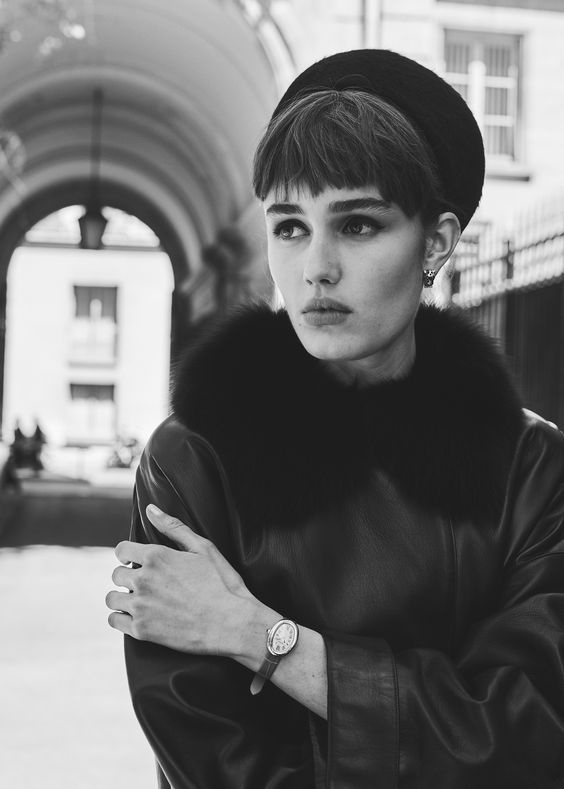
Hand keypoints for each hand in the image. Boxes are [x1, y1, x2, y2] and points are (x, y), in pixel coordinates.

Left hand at [106, 504, 256, 656]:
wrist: (232, 623)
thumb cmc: (222, 583)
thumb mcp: (203, 548)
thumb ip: (173, 527)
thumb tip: (150, 509)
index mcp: (156, 556)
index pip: (121, 550)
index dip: (128, 554)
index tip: (135, 561)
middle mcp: (143, 579)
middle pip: (116, 574)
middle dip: (128, 576)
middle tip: (145, 583)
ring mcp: (141, 606)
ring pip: (111, 598)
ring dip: (122, 597)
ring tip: (139, 600)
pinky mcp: (142, 630)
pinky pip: (114, 621)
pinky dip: (121, 618)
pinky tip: (136, 616)